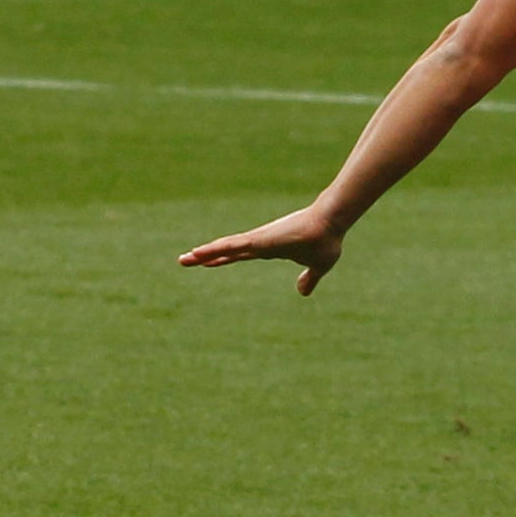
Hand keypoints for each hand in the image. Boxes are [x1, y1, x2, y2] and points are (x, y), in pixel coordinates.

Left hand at [179, 204, 345, 295]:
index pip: (239, 255)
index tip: (206, 263)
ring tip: (185, 259)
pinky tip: (199, 252)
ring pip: (225, 247)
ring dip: (204, 253)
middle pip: (226, 251)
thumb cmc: (325, 241)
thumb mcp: (318, 266)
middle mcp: (259, 243)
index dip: (222, 259)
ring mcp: (257, 240)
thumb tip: (303, 292)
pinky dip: (215, 249)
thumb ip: (309, 278)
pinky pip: (232, 245)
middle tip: (184, 260)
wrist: (331, 224)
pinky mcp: (259, 239)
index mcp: (269, 249)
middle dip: (206, 256)